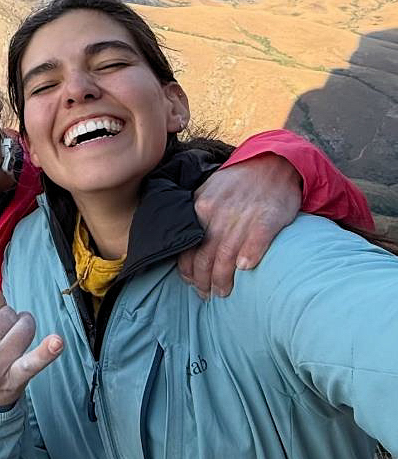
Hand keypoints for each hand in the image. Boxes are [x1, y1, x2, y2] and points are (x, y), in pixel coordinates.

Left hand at [179, 153, 301, 297]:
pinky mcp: (266, 220)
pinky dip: (249, 258)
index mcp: (200, 207)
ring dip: (222, 280)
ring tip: (222, 293)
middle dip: (203, 281)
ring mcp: (242, 217)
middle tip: (206, 295)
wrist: (272, 163)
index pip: (187, 246)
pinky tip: (244, 271)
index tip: (190, 282)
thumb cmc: (239, 181)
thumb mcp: (209, 190)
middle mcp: (217, 214)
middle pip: (204, 257)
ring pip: (226, 257)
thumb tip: (187, 243)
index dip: (187, 269)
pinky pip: (254, 243)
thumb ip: (198, 214)